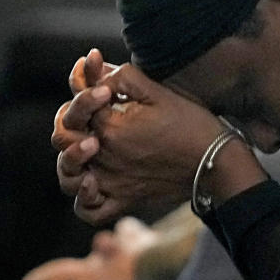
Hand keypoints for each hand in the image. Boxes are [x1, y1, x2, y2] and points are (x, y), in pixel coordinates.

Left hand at [54, 54, 227, 224]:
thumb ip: (122, 77)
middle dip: (71, 119)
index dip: (88, 88)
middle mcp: (105, 157)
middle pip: (63, 138)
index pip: (78, 104)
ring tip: (86, 145)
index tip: (109, 86)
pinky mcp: (124, 200)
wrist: (216, 162)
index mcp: (111, 128)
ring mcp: (112, 182)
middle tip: (93, 111)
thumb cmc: (191, 124)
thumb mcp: (158, 92)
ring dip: (69, 159)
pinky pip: (90, 210)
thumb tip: (95, 68)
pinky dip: (84, 198)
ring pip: (68, 176)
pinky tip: (91, 181)